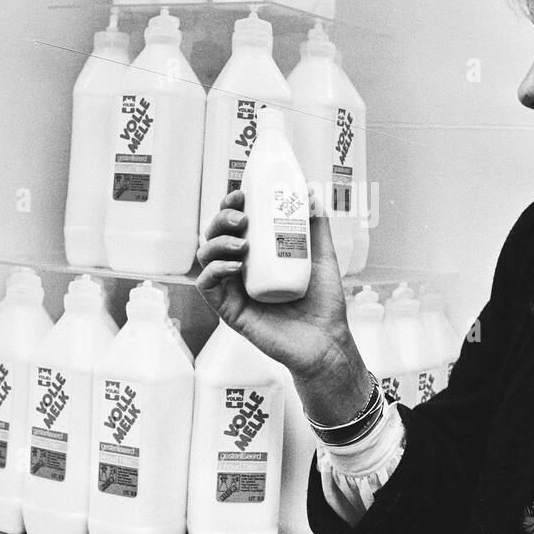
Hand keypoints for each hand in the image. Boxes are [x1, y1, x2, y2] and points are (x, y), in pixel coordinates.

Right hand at [196, 188, 370, 426]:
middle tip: (241, 216)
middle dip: (221, 218)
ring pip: (206, 257)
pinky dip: (214, 270)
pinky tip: (236, 266)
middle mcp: (241, 269)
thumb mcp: (322, 256)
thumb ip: (316, 226)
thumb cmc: (324, 303)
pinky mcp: (229, 310)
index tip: (243, 192)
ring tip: (242, 243)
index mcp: (259, 254)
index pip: (236, 223)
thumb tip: (310, 192)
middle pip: (216, 235)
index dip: (232, 204)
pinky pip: (207, 285)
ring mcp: (233, 289)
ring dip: (217, 242)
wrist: (326, 341)